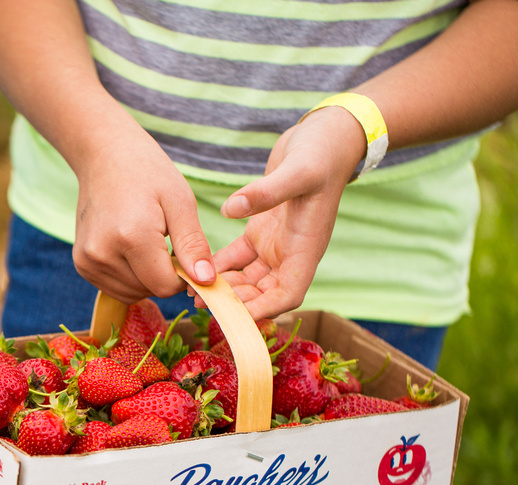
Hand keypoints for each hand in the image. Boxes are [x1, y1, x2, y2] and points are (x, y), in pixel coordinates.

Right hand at [71, 123, 215, 302]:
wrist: (103, 155)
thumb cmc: (147, 172)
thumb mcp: (180, 202)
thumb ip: (193, 245)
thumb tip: (206, 281)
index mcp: (130, 236)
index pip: (165, 286)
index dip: (183, 275)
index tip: (185, 252)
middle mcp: (103, 253)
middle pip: (149, 291)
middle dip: (165, 275)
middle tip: (167, 242)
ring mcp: (87, 260)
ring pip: (133, 293)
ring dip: (148, 278)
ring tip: (148, 243)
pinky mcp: (82, 264)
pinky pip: (116, 288)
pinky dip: (131, 278)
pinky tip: (132, 250)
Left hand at [206, 106, 366, 319]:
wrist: (325, 137)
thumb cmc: (320, 155)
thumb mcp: (297, 172)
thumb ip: (266, 192)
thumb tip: (231, 208)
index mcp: (306, 249)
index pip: (287, 294)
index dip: (263, 309)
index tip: (234, 315)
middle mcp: (290, 254)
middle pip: (262, 293)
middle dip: (234, 302)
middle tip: (202, 303)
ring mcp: (274, 245)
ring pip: (246, 280)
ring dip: (222, 288)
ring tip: (192, 291)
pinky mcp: (260, 232)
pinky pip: (236, 259)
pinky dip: (217, 265)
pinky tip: (193, 267)